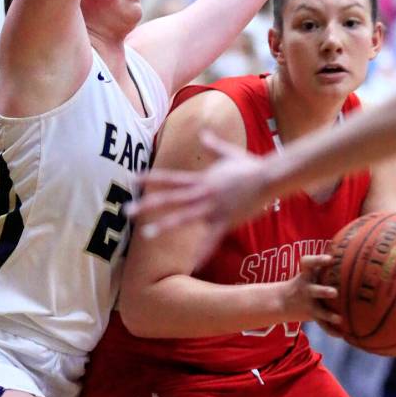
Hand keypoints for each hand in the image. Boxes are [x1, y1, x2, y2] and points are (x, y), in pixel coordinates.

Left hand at [131, 130, 271, 263]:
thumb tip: (204, 132)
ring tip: (146, 234)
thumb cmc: (251, 166)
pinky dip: (204, 251)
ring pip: (184, 217)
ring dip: (164, 225)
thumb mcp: (229, 153)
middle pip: (169, 199)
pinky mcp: (226, 220)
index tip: (132, 179)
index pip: (170, 179)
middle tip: (126, 210)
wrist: (269, 177)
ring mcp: (213, 207)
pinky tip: (195, 263)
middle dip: (147, 205)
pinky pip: (212, 239)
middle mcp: (202, 193)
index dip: (150, 179)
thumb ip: (213, 145)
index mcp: (201, 180)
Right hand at [280, 254, 342, 330]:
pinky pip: (322, 323)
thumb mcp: (309, 270)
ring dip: (328, 314)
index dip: (317, 260)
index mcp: (306, 274)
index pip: (308, 264)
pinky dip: (331, 330)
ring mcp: (308, 303)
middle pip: (313, 289)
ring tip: (339, 318)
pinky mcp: (310, 314)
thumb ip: (326, 263)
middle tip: (334, 292)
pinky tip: (342, 334)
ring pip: (318, 310)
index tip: (329, 259)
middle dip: (323, 291)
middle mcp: (306, 288)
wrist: (280, 301)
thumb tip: (355, 247)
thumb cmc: (305, 280)